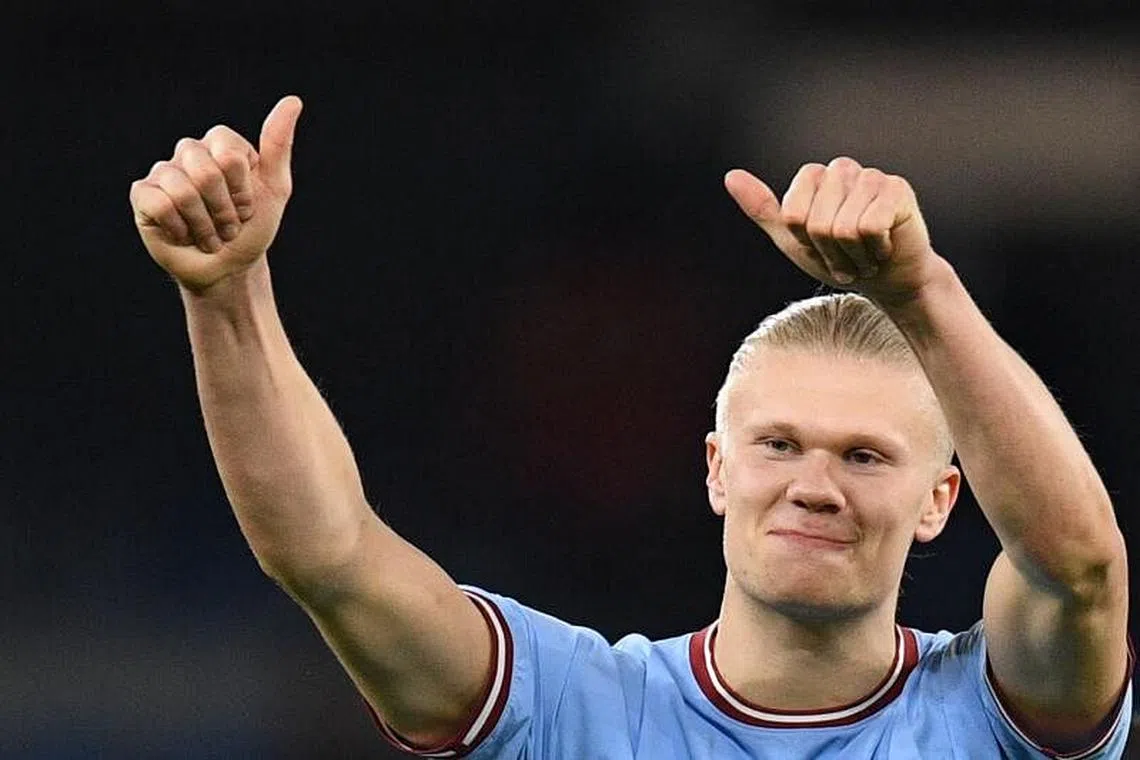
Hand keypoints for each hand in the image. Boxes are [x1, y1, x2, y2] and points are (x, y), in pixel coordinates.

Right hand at [129, 95, 302, 292]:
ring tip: (211, 235)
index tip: (247, 208)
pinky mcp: (143, 195)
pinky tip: (184, 234)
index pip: (229, 154)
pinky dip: (180, 228)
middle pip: (205, 171)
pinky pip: (159, 203)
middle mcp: (189, 152)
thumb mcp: (275, 189)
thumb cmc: (252, 228)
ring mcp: (163, 172)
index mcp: (220, 144)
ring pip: (182, 190)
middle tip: (229, 226)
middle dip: (224, 210)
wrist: (229, 268)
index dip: (242, 190)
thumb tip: (292, 101)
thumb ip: (278, 145)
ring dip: (205, 225)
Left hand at [725, 156, 944, 304]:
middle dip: (831, 253)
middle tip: (848, 256)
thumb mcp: (792, 239)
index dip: (805, 242)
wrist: (886, 280)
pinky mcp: (898, 190)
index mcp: (814, 176)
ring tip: (865, 253)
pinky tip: (884, 246)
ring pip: (844, 228)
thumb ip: (763, 209)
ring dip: (854, 256)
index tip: (820, 247)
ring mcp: (871, 176)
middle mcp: (842, 168)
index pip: (792, 215)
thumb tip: (731, 176)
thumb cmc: (839, 258)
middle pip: (817, 224)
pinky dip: (875, 250)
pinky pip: (870, 227)